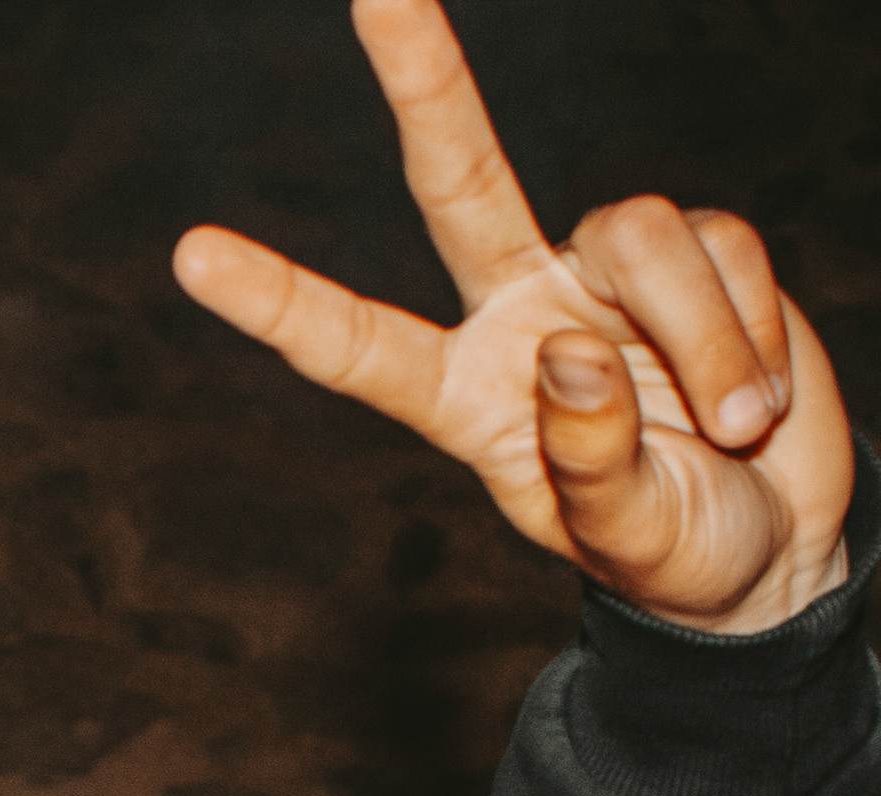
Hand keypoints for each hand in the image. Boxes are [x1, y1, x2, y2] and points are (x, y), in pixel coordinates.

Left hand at [174, 0, 852, 633]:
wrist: (768, 541)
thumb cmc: (671, 550)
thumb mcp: (627, 535)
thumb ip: (590, 458)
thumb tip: (572, 349)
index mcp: (462, 396)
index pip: (353, 344)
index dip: (276, 301)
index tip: (191, 254)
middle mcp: (520, 313)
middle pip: (461, 178)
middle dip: (426, 82)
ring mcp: (604, 275)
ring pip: (640, 232)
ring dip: (700, 334)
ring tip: (732, 425)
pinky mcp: (697, 250)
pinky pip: (725, 249)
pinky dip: (751, 327)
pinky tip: (756, 394)